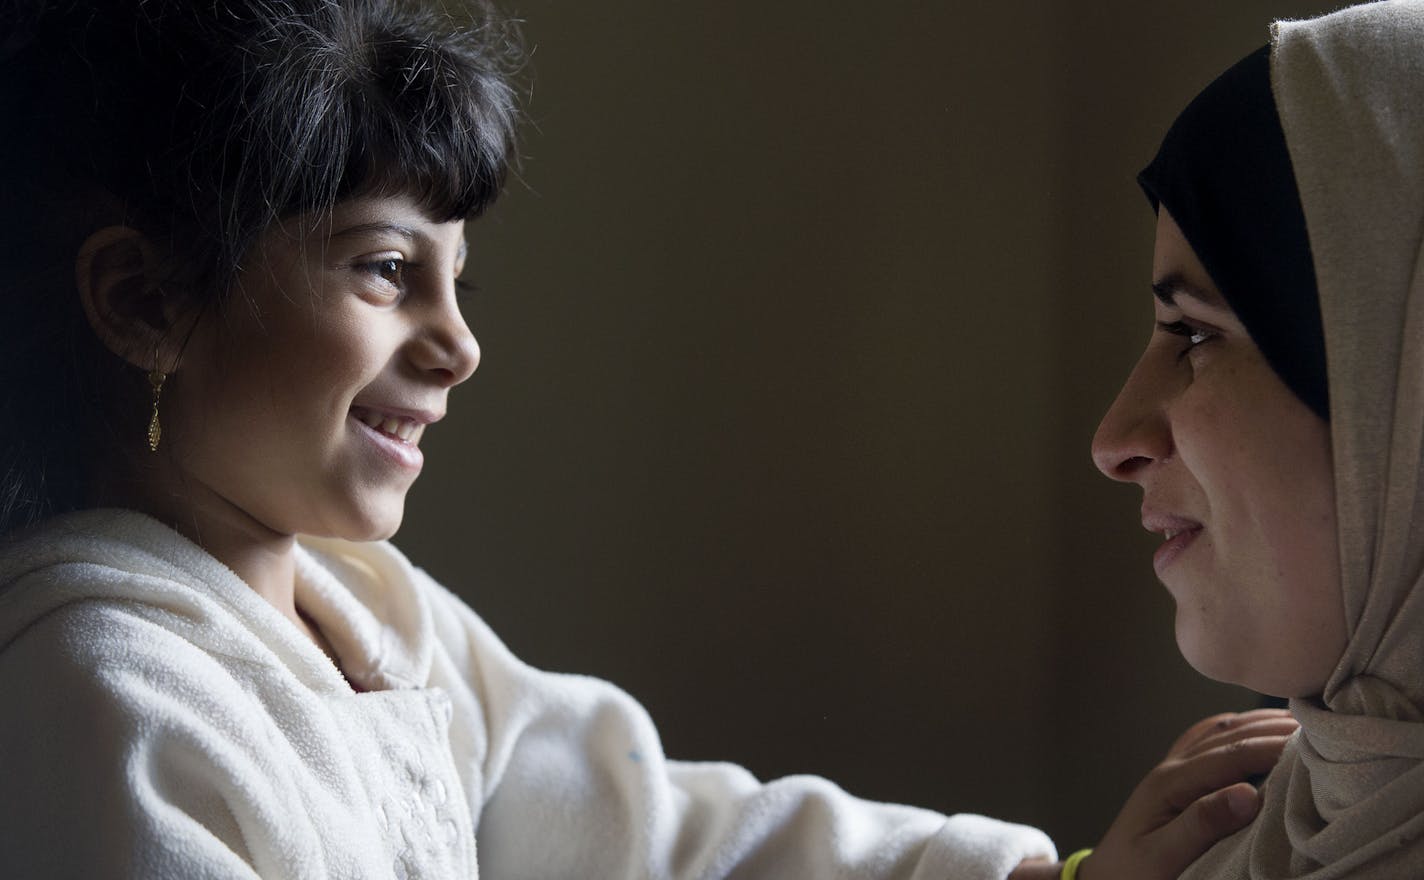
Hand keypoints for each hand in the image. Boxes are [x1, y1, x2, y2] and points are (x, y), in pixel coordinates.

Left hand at [1077, 709, 1297, 879]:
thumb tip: (1247, 794)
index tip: (1313, 744)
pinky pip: (1209, 740)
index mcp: (1171, 782)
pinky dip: (1238, 729)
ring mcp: (1173, 769)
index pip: (1230, 754)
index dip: (1272, 746)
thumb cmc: (1135, 874)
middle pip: (1229, 735)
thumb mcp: (1164, 857)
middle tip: (1320, 724)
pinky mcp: (1178, 778)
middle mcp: (1172, 767)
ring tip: (1300, 719)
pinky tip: (1256, 726)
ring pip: (1220, 732)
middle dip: (1273, 729)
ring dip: (1258, 723)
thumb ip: (1203, 824)